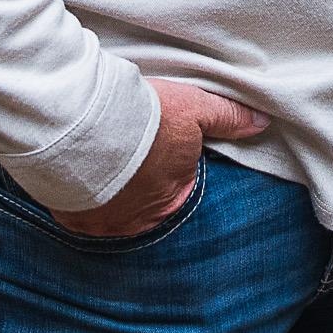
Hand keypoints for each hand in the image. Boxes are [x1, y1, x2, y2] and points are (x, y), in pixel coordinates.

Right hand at [52, 80, 267, 238]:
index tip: (157, 148)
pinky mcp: (71, 219)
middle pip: (144, 205)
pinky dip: (80, 197)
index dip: (170, 167)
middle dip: (139, 185)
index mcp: (172, 199)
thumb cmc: (145, 117)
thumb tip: (261, 123)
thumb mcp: (194, 108)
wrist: (85, 122)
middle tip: (128, 156)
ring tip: (102, 164)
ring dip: (109, 193)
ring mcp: (103, 224)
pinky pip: (79, 214)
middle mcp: (139, 221)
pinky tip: (78, 175)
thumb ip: (227, 118)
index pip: (179, 189)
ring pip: (111, 211)